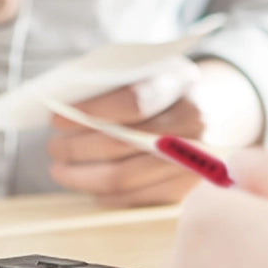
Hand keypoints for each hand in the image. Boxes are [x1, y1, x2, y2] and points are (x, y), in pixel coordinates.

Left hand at [46, 60, 263, 207]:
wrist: (214, 108)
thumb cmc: (167, 85)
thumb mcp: (149, 67)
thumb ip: (114, 81)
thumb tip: (63, 105)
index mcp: (181, 82)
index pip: (132, 102)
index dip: (89, 112)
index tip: (56, 119)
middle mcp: (194, 124)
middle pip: (122, 144)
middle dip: (76, 148)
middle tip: (53, 147)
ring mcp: (193, 161)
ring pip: (124, 178)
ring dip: (82, 176)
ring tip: (61, 168)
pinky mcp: (187, 190)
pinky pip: (135, 200)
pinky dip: (104, 194)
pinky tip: (88, 183)